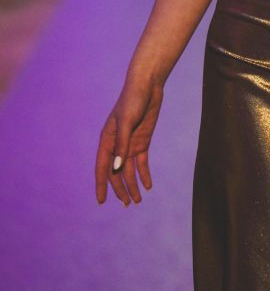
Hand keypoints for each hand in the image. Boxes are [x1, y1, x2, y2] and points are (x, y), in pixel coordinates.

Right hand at [95, 76, 163, 205]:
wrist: (147, 86)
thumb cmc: (132, 100)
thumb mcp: (127, 122)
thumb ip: (122, 145)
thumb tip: (117, 169)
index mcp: (107, 140)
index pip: (102, 167)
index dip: (101, 184)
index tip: (101, 201)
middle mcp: (117, 145)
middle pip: (116, 172)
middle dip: (120, 189)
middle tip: (128, 204)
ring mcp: (130, 144)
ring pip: (129, 170)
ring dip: (132, 185)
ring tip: (137, 201)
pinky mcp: (142, 142)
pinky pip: (141, 162)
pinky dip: (144, 174)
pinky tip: (148, 185)